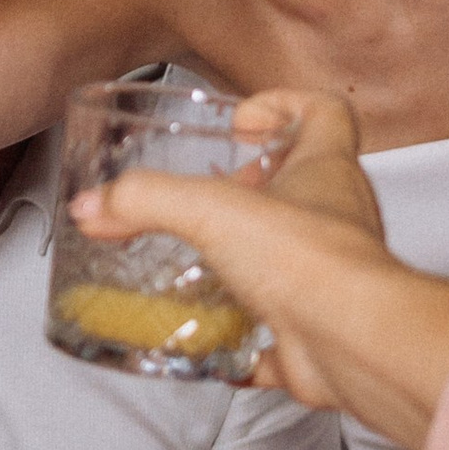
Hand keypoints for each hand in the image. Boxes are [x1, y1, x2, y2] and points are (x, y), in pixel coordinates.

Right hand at [72, 87, 448, 449]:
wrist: (353, 345)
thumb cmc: (311, 262)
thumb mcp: (211, 210)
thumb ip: (145, 201)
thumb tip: (94, 205)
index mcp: (326, 171)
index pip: (326, 113)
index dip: (286, 104)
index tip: (241, 120)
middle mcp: (335, 219)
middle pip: (302, 185)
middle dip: (252, 186)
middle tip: (206, 192)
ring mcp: (329, 277)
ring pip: (290, 257)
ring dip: (245, 258)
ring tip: (191, 260)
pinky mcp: (315, 331)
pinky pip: (277, 331)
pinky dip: (241, 335)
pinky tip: (202, 335)